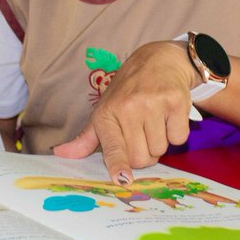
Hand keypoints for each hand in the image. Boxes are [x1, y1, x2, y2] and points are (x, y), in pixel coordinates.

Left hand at [53, 41, 193, 182]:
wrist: (157, 61)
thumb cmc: (127, 92)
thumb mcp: (104, 111)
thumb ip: (86, 138)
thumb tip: (61, 153)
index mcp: (106, 114)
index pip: (113, 147)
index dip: (119, 165)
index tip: (122, 179)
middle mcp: (128, 108)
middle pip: (141, 158)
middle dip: (144, 155)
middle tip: (143, 135)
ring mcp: (153, 103)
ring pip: (160, 149)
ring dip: (160, 143)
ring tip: (156, 122)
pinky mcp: (175, 101)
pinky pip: (178, 138)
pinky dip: (176, 133)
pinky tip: (169, 116)